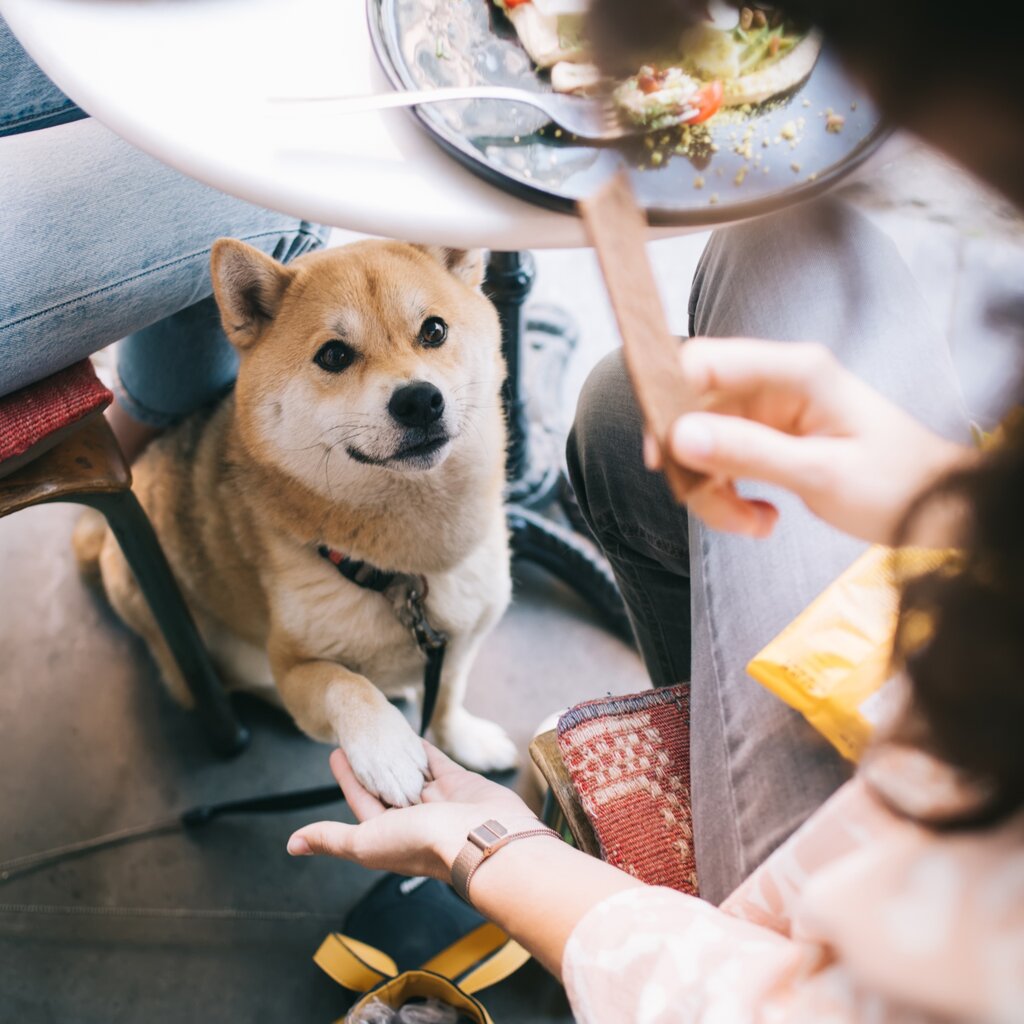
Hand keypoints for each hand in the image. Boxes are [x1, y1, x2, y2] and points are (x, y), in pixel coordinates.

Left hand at [287, 743, 535, 878]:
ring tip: (383, 734)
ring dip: (397, 757)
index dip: (348, 779)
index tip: (336, 754)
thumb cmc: (424, 845)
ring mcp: (437, 801)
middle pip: (387, 787)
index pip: (361, 801)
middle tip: (358, 737)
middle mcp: (412, 818)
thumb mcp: (366, 842)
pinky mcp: (458, 784)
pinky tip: (415, 738)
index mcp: (388, 834)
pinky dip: (425, 752)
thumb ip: (332, 839)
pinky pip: (438, 764)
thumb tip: (292, 844)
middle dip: (372, 765)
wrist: (483, 837)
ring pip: (411, 774)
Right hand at [646, 338, 971, 542]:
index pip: (705, 361)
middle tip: (712, 504)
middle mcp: (775, 384)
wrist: (933, 510)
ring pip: (704, 445)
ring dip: (715, 491)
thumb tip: (678, 436)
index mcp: (794, 371)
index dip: (669, 401)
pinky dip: (731, 496)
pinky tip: (762, 520)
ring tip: (753, 524)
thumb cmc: (894, 485)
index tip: (662, 456)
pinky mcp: (768, 440)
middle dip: (695, 464)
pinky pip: (724, 464)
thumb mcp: (819, 474)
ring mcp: (769, 413)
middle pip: (695, 411)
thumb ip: (748, 451)